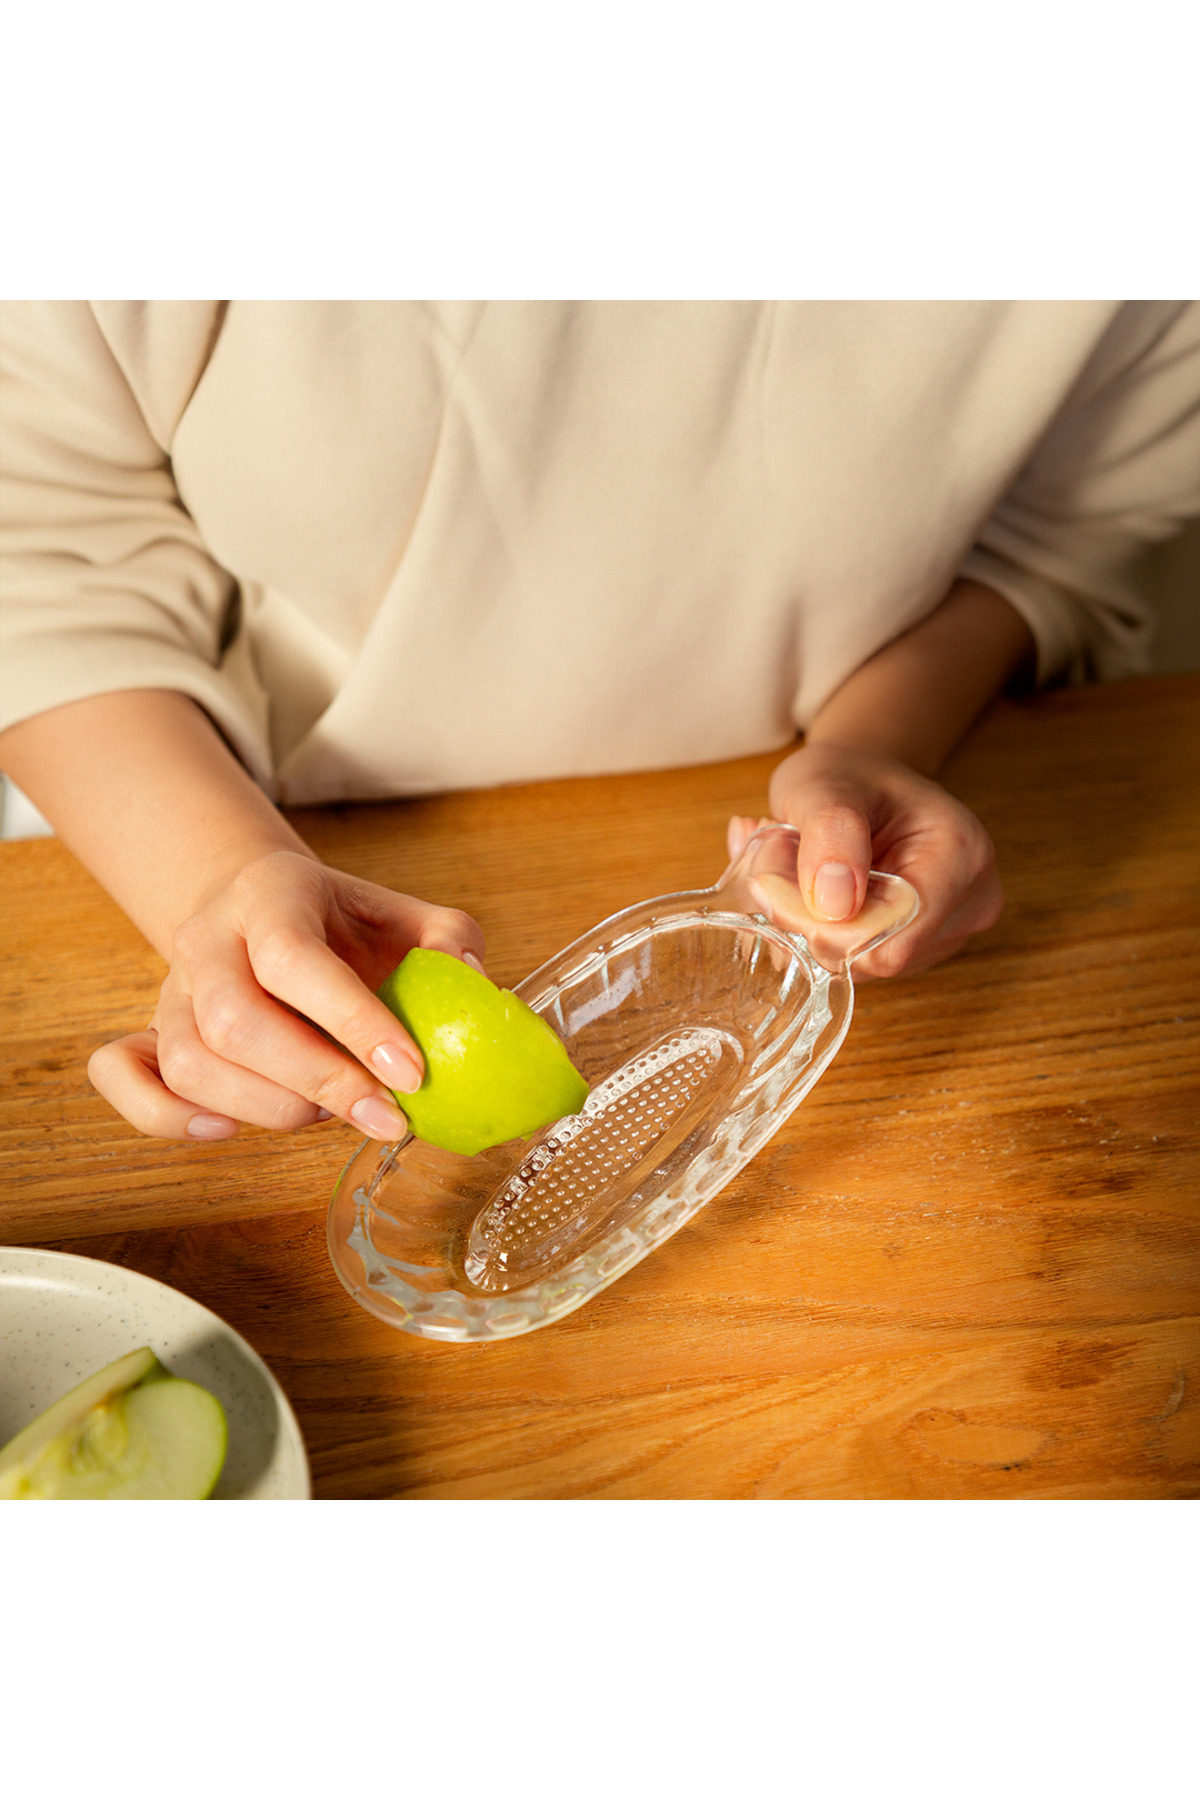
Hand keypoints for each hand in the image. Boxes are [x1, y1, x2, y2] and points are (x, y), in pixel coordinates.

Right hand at [87, 851, 484, 1140]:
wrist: (265, 910)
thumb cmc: (343, 926)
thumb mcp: (403, 914)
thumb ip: (448, 941)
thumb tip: (472, 982)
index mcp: (270, 892)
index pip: (293, 959)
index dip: (353, 1022)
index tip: (412, 1074)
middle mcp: (207, 938)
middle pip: (235, 1022)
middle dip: (319, 1081)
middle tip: (384, 1112)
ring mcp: (171, 989)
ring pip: (192, 1063)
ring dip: (271, 1107)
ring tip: (332, 1111)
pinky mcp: (150, 1033)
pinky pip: (125, 1080)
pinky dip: (170, 1117)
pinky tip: (231, 1130)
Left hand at [727, 742, 1002, 978]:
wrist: (861, 781)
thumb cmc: (846, 777)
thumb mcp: (822, 785)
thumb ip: (829, 833)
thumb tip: (833, 905)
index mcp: (961, 856)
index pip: (892, 939)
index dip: (822, 927)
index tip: (776, 879)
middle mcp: (970, 903)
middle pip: (875, 958)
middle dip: (809, 921)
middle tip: (779, 863)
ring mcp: (948, 933)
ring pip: (859, 967)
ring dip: (809, 927)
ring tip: (801, 872)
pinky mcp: (921, 950)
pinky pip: (855, 965)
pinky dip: (819, 934)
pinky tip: (817, 894)